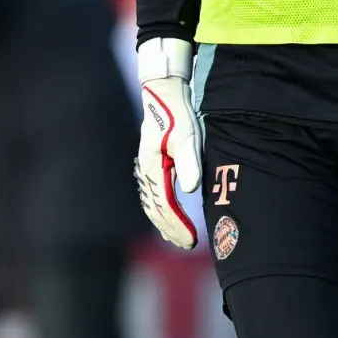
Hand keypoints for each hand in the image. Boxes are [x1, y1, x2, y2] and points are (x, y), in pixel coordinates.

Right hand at [134, 38, 201, 248]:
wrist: (165, 93)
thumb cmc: (178, 113)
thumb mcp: (188, 135)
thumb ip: (189, 162)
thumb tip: (190, 189)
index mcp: (153, 167)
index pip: (165, 206)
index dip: (178, 225)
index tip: (192, 241)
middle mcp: (146, 171)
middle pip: (156, 209)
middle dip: (171, 229)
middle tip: (188, 244)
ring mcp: (146, 167)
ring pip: (152, 204)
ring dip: (164, 223)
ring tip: (179, 238)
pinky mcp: (151, 163)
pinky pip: (153, 195)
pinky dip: (160, 211)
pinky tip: (168, 217)